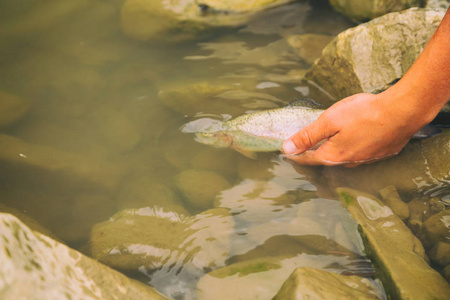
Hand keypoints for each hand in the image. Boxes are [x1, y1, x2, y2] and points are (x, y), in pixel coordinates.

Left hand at [282, 93, 421, 166]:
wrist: (403, 111)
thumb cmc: (364, 113)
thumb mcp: (329, 120)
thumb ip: (308, 136)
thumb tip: (287, 149)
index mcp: (333, 155)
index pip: (307, 160)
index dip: (295, 156)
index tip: (286, 154)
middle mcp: (348, 163)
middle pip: (324, 163)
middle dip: (311, 159)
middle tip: (300, 155)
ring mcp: (366, 161)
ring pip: (342, 162)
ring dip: (330, 157)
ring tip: (321, 152)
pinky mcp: (379, 155)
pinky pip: (358, 158)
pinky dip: (348, 154)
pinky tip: (349, 147)